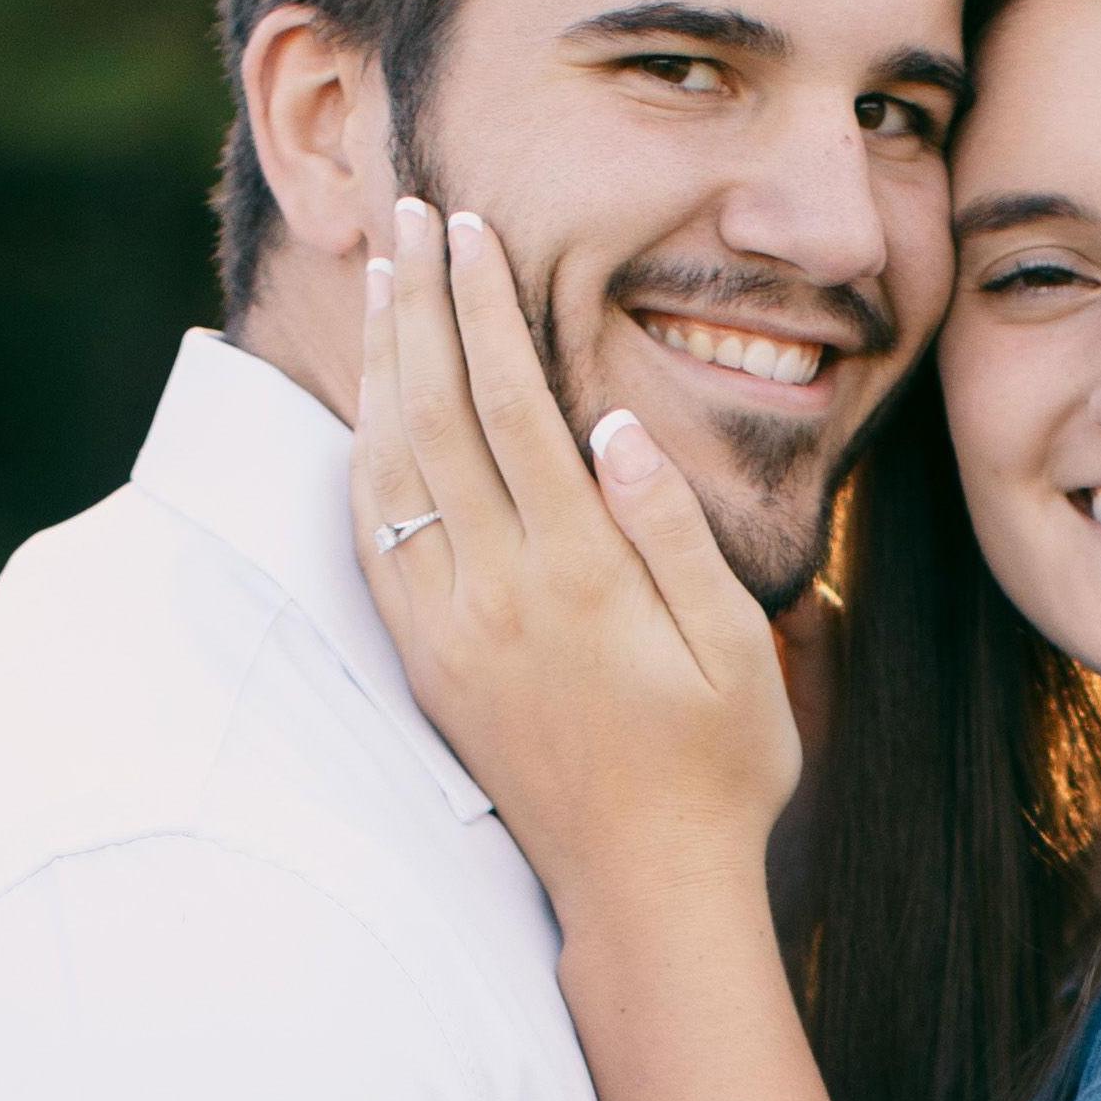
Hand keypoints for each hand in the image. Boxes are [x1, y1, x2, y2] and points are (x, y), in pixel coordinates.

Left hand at [350, 199, 804, 928]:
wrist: (643, 890)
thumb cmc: (718, 770)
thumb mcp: (736, 652)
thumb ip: (674, 535)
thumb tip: (616, 424)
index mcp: (577, 577)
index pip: (511, 404)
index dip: (482, 304)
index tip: (467, 225)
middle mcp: (494, 594)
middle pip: (433, 414)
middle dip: (417, 301)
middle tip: (403, 210)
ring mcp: (447, 631)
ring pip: (388, 467)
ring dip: (381, 363)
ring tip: (382, 279)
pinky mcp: (426, 664)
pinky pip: (372, 537)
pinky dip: (364, 452)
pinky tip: (371, 404)